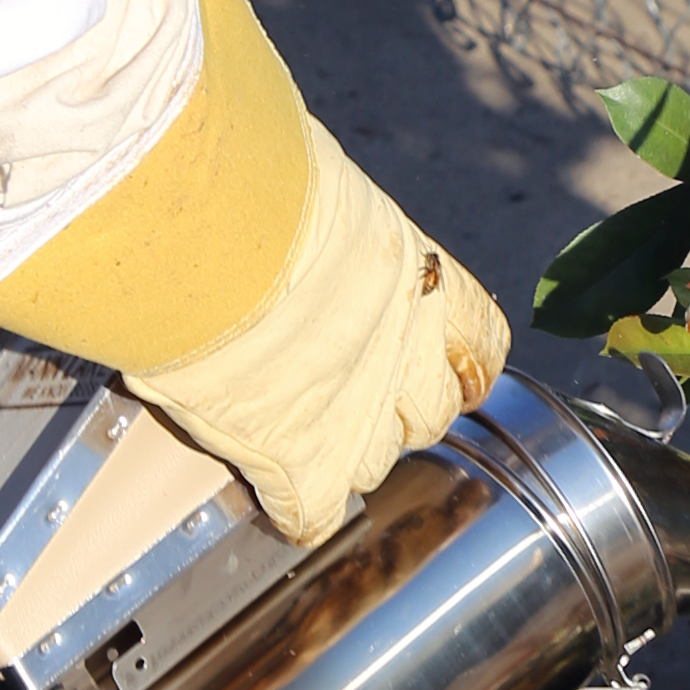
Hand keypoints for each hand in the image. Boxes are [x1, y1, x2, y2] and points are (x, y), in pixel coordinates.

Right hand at [129, 119, 507, 542]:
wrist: (208, 228)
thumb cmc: (254, 177)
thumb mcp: (319, 183)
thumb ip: (332, 218)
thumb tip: (298, 182)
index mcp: (426, 282)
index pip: (481, 347)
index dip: (455, 360)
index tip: (430, 358)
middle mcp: (408, 355)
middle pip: (426, 415)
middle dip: (389, 407)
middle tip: (338, 385)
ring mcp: (355, 415)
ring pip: (370, 463)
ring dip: (340, 451)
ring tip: (293, 426)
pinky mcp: (295, 458)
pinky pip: (309, 512)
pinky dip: (291, 509)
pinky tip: (268, 495)